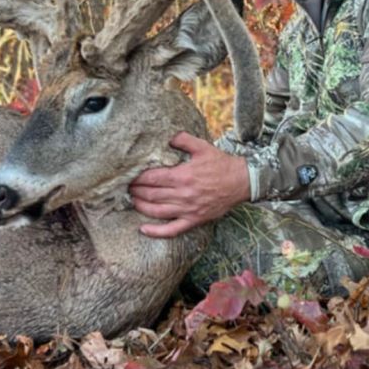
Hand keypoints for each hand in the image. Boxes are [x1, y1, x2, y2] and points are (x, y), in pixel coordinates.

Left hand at [128, 131, 249, 238]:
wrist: (243, 182)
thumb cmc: (221, 164)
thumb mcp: (202, 147)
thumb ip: (182, 140)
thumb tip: (166, 136)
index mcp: (183, 176)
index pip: (152, 178)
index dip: (137, 178)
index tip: (128, 175)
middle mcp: (183, 194)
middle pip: (151, 194)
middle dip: (135, 190)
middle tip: (125, 186)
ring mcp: (188, 209)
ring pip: (157, 211)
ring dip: (140, 206)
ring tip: (130, 200)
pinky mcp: (194, 220)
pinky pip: (172, 230)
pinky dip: (156, 232)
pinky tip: (143, 229)